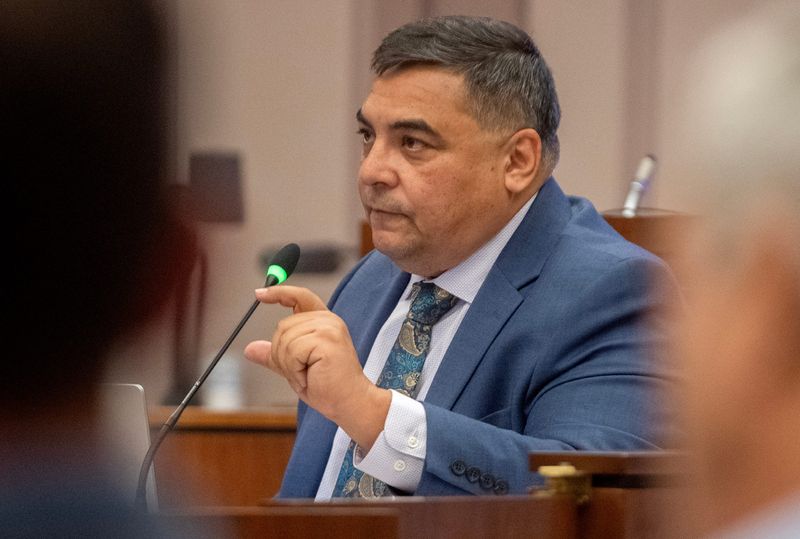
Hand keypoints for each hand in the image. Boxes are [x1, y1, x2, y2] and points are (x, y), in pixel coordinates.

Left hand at [244, 286, 390, 448]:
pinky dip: (294, 370)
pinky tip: (310, 377)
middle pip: (283, 326)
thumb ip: (275, 354)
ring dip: (289, 365)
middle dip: (281, 354)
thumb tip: (251, 349)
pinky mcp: (327, 340)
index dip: (278, 292)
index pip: (299, 297)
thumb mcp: (294, 367)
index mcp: (323, 322)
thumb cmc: (328, 386)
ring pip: (285, 340)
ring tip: (308, 375)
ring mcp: (328, 328)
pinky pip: (292, 351)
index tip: (260, 294)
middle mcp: (327, 320)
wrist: (349, 402)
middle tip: (300, 371)